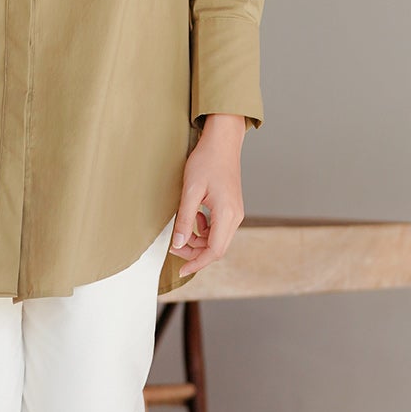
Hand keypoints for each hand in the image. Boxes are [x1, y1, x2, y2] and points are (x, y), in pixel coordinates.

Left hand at [170, 113, 247, 273]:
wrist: (222, 142)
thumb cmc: (206, 161)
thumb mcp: (191, 191)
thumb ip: (186, 220)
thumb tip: (179, 243)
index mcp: (227, 214)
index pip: (214, 251)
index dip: (196, 263)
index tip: (180, 269)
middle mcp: (235, 217)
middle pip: (217, 249)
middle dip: (195, 253)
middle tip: (175, 246)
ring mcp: (235, 213)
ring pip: (217, 240)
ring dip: (199, 241)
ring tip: (183, 227)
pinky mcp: (231, 209)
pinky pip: (218, 230)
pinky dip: (204, 230)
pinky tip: (195, 217)